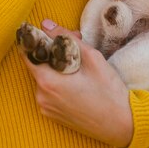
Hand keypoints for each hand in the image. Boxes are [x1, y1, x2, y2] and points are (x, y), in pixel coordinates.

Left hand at [22, 20, 133, 146]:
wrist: (121, 124)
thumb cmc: (108, 91)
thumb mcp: (90, 57)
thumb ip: (65, 38)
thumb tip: (46, 24)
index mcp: (47, 81)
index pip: (27, 53)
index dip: (35, 39)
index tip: (44, 29)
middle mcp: (41, 96)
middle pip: (38, 63)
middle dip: (53, 48)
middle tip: (75, 39)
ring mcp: (46, 107)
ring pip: (45, 75)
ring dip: (57, 63)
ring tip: (80, 58)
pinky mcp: (52, 114)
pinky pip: (49, 89)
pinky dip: (59, 78)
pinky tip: (78, 76)